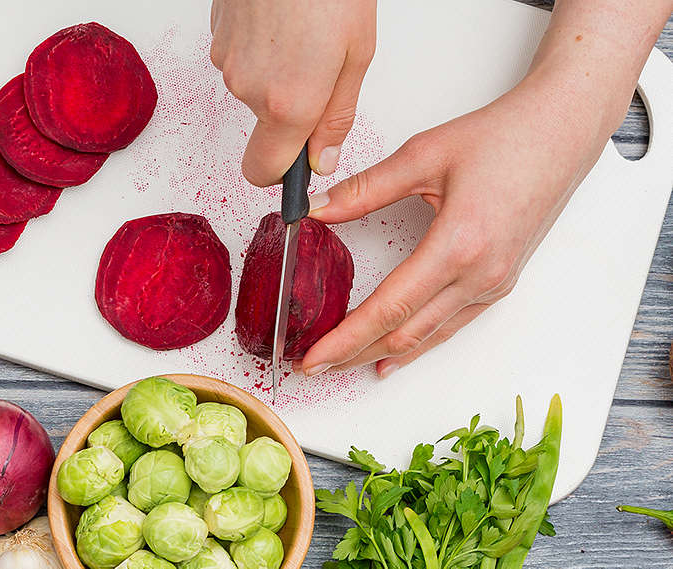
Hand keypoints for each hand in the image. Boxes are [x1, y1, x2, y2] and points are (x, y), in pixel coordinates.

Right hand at [210, 0, 375, 184]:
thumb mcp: (356, 52)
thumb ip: (336, 115)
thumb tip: (324, 158)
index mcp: (287, 102)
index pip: (264, 171)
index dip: (284, 170)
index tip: (301, 157)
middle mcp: (248, 87)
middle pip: (266, 123)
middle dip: (292, 104)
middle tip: (320, 62)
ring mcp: (226, 60)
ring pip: (254, 87)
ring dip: (278, 71)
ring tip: (303, 31)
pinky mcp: (216, 35)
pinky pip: (241, 58)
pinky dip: (261, 46)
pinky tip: (282, 19)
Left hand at [299, 75, 617, 377]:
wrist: (561, 132)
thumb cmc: (502, 138)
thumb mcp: (422, 155)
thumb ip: (364, 189)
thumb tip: (316, 210)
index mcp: (458, 245)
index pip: (388, 308)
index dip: (346, 339)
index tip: (313, 358)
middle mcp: (479, 275)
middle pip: (404, 334)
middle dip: (354, 355)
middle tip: (314, 367)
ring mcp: (493, 283)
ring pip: (428, 336)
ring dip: (381, 354)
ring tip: (342, 363)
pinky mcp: (499, 282)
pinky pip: (450, 325)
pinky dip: (415, 343)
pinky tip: (390, 355)